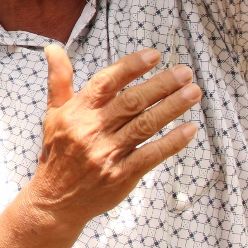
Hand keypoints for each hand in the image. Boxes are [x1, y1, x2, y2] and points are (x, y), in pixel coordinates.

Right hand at [26, 44, 199, 223]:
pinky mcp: (121, 175)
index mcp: (77, 112)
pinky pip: (151, 155)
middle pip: (131, 102)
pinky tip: (189, 128)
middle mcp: (92, 130)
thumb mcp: (53, 113)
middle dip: (161, 84)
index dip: (130, 67)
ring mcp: (107, 154)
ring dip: (172, 107)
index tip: (154, 55)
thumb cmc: (58, 152)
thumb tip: (53, 47)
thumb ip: (59, 80)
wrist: (55, 199)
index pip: (106, 83)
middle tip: (185, 72)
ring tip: (193, 92)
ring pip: (145, 125)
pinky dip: (172, 142)